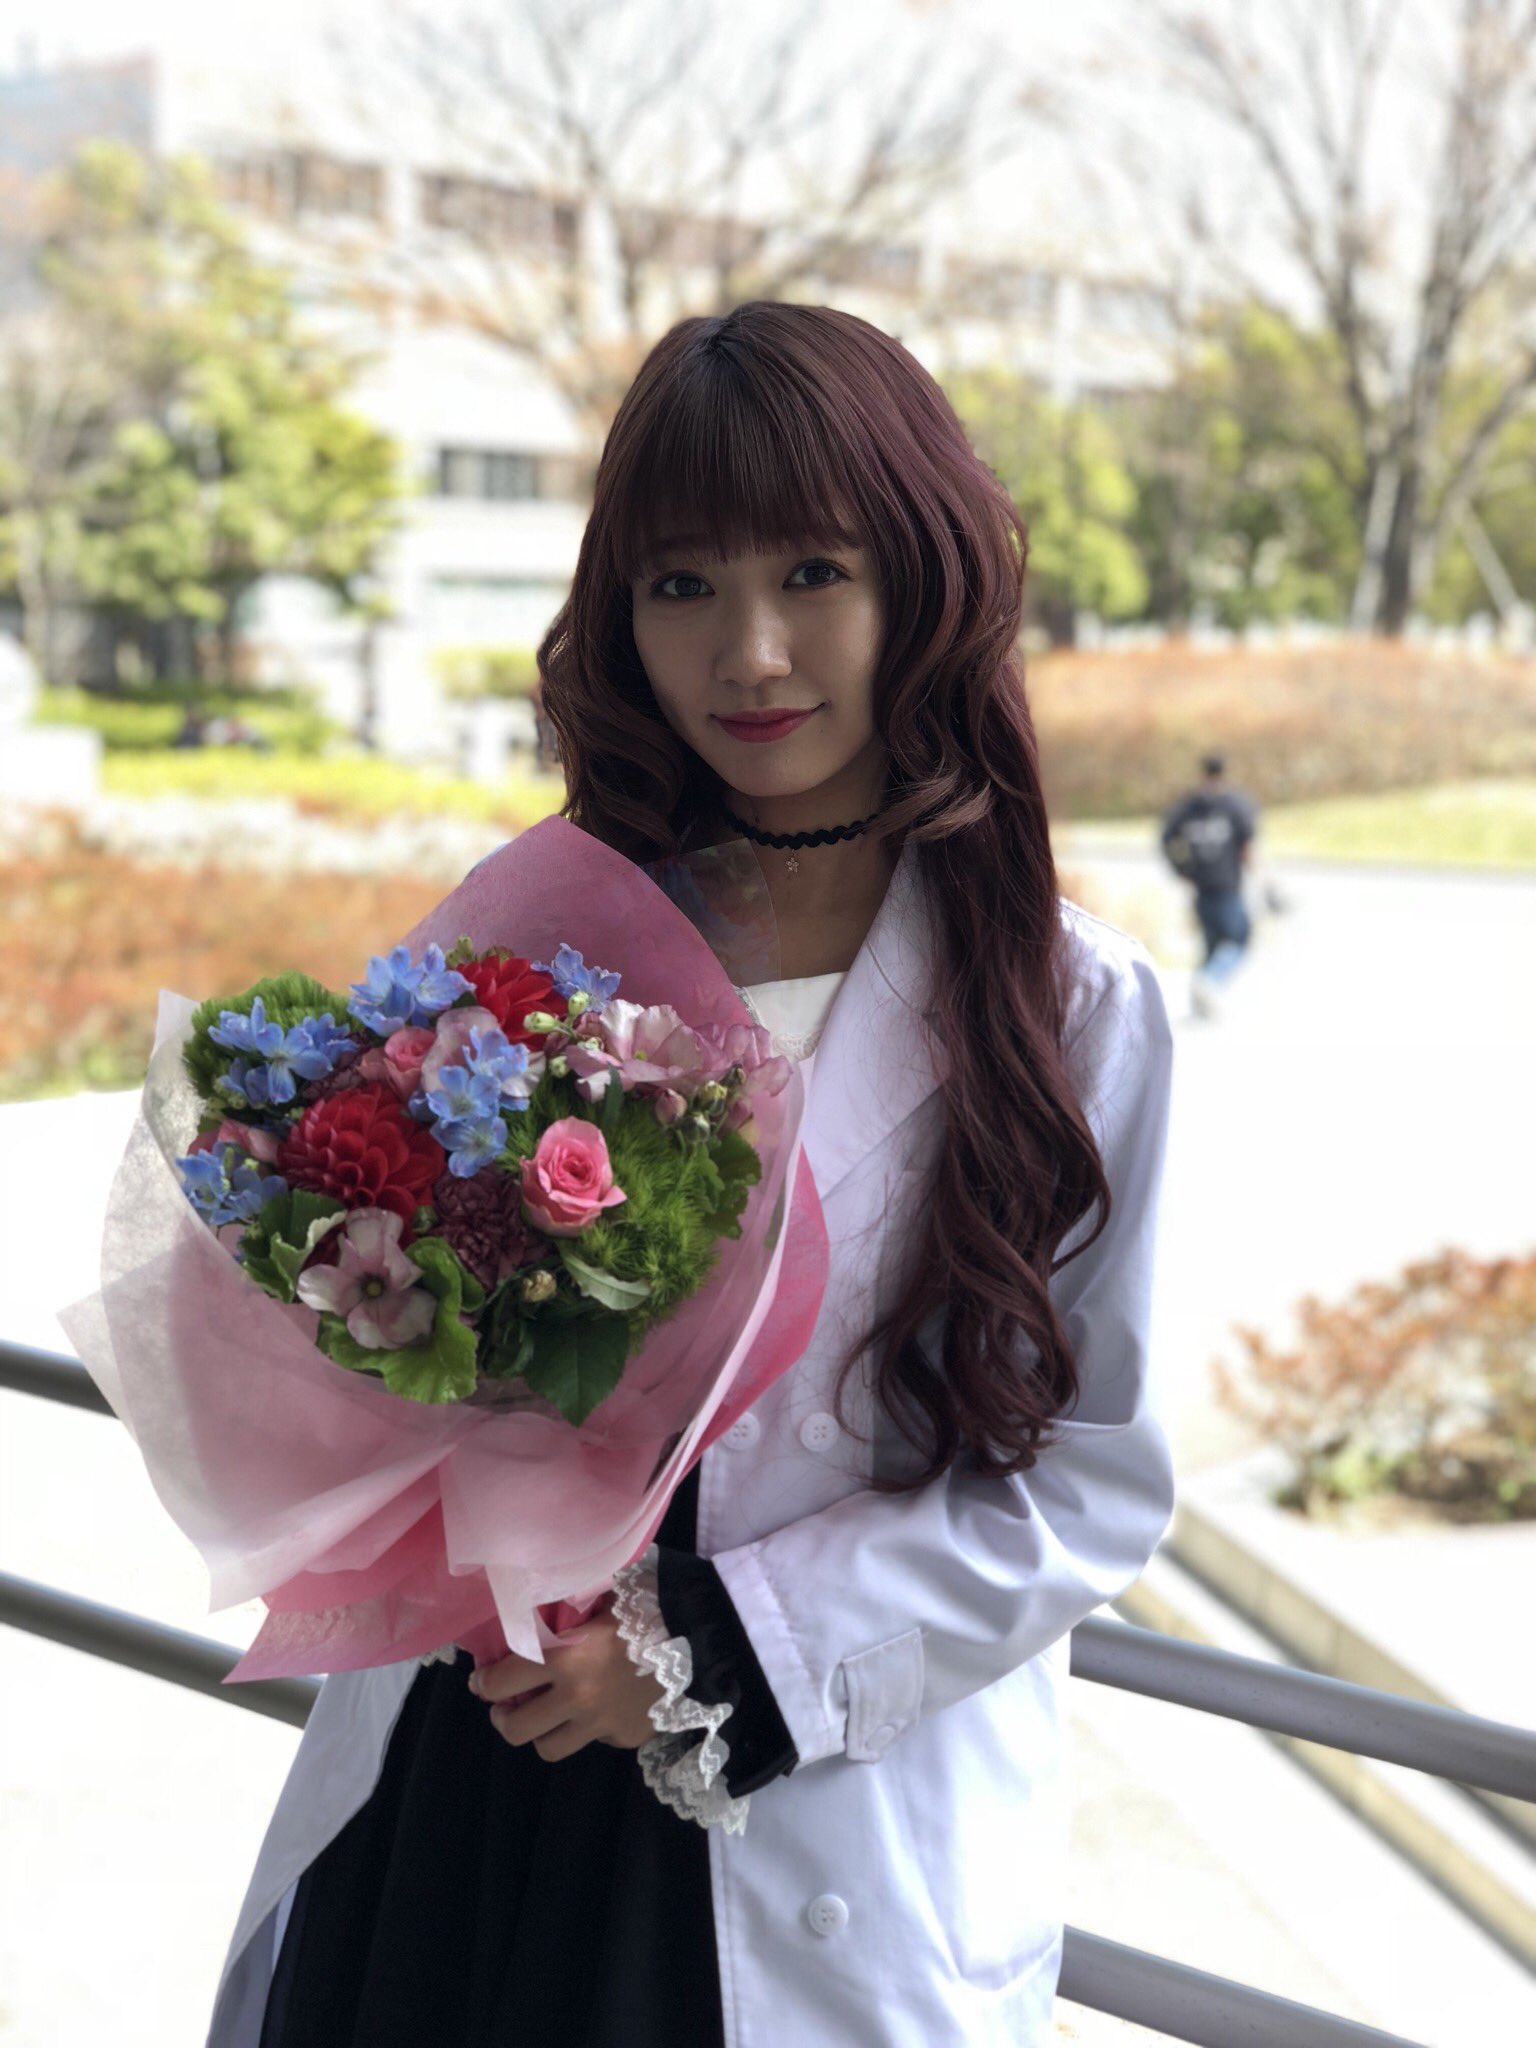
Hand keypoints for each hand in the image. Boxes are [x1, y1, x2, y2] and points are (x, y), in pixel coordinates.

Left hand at [469, 1610, 666, 1761]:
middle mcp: (575, 1699)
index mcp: (564, 1659)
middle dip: (502, 1717)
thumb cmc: (651, 1608)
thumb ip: (570, 1614)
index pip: (502, 1682)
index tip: (482, 1681)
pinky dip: (588, 1727)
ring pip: (549, 1748)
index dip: (484, 1683)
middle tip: (505, 1706)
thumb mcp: (603, 1600)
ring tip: (544, 1717)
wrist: (705, 1642)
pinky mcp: (623, 1739)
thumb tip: (544, 1613)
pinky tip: (599, 1707)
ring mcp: (600, 1725)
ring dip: (541, 1732)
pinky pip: (593, 1740)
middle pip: (515, 1729)